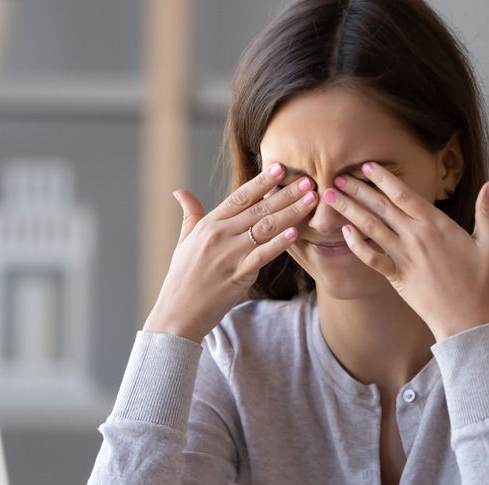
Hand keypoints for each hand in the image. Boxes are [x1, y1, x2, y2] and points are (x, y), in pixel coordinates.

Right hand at [143, 164, 317, 341]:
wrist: (177, 313)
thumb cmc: (182, 278)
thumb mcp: (183, 242)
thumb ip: (190, 215)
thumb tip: (180, 192)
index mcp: (209, 224)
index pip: (240, 196)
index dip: (262, 181)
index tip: (281, 168)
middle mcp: (219, 235)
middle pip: (258, 208)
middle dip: (286, 193)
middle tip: (309, 180)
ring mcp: (229, 255)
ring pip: (265, 228)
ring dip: (291, 213)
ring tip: (311, 201)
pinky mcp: (238, 275)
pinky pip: (263, 255)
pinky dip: (280, 243)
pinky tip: (296, 232)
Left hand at [323, 162, 488, 340]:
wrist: (468, 321)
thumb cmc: (481, 283)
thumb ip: (487, 211)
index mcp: (437, 225)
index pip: (405, 194)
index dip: (383, 178)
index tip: (366, 165)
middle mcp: (416, 237)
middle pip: (381, 206)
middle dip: (357, 188)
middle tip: (337, 174)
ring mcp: (404, 257)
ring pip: (371, 227)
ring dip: (348, 210)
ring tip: (330, 196)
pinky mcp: (397, 277)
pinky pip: (371, 258)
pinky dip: (356, 244)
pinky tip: (344, 232)